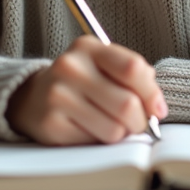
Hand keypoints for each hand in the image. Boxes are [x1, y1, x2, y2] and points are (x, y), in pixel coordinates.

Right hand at [5, 36, 167, 144]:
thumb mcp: (103, 66)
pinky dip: (98, 140)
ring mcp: (58, 95)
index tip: (157, 109)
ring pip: (114, 129)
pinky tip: (87, 128)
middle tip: (135, 123)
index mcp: (88, 47)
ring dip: (120, 134)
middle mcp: (70, 67)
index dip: (152, 93)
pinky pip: (93, 142)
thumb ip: (133, 78)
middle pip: (127, 104)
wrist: (32, 96)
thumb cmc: (80, 82)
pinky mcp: (51, 124)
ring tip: (109, 125)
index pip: (132, 69)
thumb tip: (156, 107)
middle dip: (139, 121)